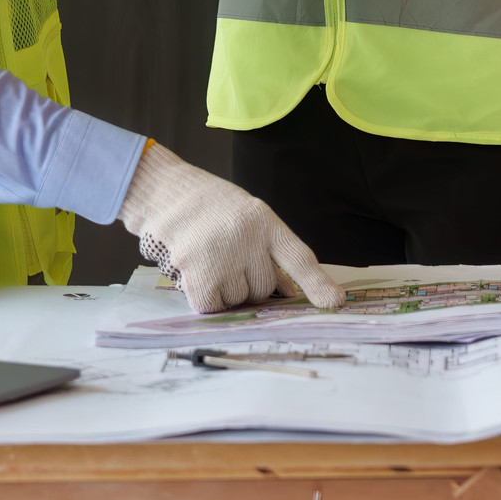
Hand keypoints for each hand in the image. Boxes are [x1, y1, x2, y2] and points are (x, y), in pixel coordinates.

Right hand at [116, 143, 345, 313]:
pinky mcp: (196, 272)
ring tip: (209, 259)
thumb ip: (268, 251)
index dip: (318, 283)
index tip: (335, 303)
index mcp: (265, 222)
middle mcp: (247, 238)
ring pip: (238, 299)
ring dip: (226, 289)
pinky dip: (207, 299)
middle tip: (228, 256)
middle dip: (248, 281)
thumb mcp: (248, 218)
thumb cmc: (211, 209)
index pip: (299, 257)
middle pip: (264, 288)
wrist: (166, 193)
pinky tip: (197, 274)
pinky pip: (213, 306)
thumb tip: (287, 293)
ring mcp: (221, 255)